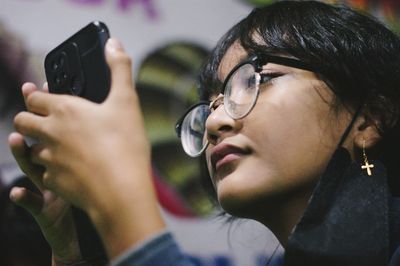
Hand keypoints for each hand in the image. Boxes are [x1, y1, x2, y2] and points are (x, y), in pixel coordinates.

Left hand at [11, 38, 164, 257]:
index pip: (34, 98)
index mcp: (65, 110)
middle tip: (43, 120)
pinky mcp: (52, 182)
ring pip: (30, 149)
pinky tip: (70, 169)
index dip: (34, 94)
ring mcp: (49, 159)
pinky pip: (43, 173)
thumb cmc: (124, 145)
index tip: (37, 94)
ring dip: (39, 145)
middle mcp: (50, 133)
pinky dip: (52, 169)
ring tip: (58, 146)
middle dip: (29, 119)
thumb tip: (114, 44)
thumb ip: (119, 69)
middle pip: (22, 122)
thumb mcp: (127, 100)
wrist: (120, 190)